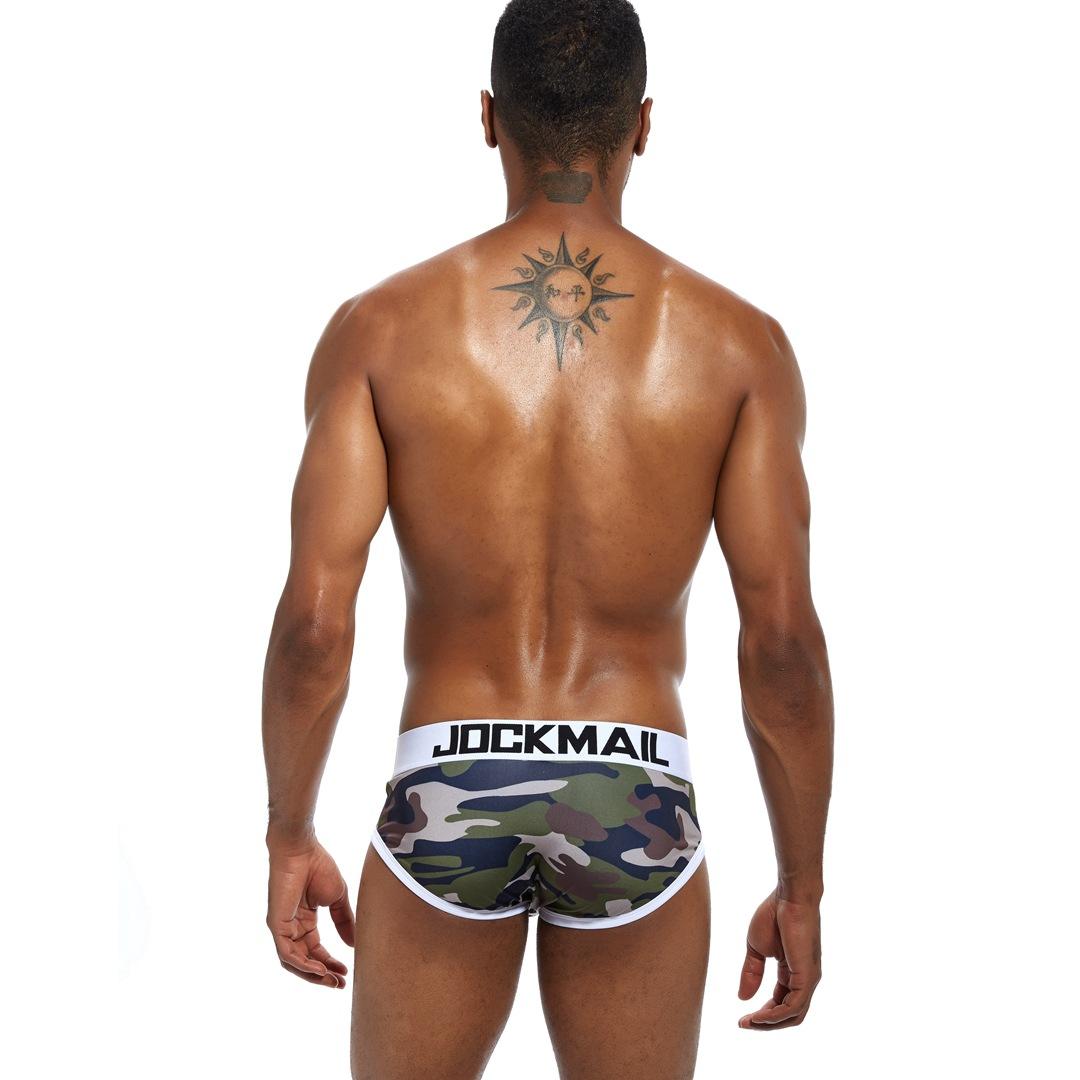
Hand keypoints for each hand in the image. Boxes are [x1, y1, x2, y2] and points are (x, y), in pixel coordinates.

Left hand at [266, 838, 354, 988]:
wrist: (302, 849)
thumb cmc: (318, 866)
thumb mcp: (337, 898)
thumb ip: (344, 921)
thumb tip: (353, 944)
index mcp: (304, 921)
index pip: (316, 950)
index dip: (330, 963)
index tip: (346, 973)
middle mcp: (291, 927)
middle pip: (304, 961)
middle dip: (322, 975)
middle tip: (340, 984)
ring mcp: (282, 927)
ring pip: (294, 962)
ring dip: (313, 974)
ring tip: (332, 980)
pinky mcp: (276, 925)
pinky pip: (286, 953)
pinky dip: (302, 964)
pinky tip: (319, 969)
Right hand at [738, 890, 821, 1028]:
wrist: (788, 896)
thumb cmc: (774, 914)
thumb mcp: (756, 948)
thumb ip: (752, 972)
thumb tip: (743, 998)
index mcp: (792, 972)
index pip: (781, 1003)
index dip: (762, 1014)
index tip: (742, 1017)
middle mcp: (804, 979)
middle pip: (789, 1015)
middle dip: (766, 1024)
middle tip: (744, 1024)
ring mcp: (808, 979)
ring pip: (793, 1015)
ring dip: (769, 1023)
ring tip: (749, 1022)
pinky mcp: (808, 976)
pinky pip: (793, 1006)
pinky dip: (776, 1015)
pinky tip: (759, 1015)